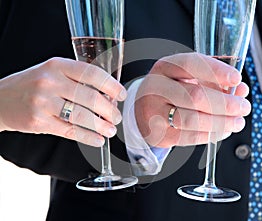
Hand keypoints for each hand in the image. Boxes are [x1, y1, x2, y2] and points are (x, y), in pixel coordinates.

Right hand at [0, 57, 126, 146]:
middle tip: (117, 117)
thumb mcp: (52, 72)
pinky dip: (88, 137)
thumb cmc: (32, 84)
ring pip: (82, 117)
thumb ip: (76, 79)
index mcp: (57, 65)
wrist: (0, 99)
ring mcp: (43, 103)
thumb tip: (107, 95)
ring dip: (101, 126)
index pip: (92, 73)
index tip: (122, 94)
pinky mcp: (39, 122)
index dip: (111, 85)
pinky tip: (98, 140)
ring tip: (111, 130)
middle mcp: (50, 82)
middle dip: (110, 110)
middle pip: (90, 98)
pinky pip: (70, 131)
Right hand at [134, 52, 250, 147]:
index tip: (237, 79)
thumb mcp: (185, 77)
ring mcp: (154, 113)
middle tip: (244, 107)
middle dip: (226, 104)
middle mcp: (156, 88)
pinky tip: (223, 131)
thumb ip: (212, 80)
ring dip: (221, 122)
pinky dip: (211, 135)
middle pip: (195, 96)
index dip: (216, 71)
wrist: (143, 110)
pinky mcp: (159, 134)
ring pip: (193, 120)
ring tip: (238, 122)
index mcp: (165, 67)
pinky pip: (189, 137)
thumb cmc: (170, 91)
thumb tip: (241, 90)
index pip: (190, 64)